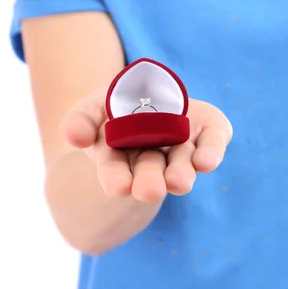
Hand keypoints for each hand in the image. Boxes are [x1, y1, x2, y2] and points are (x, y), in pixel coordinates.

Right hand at [60, 87, 231, 202]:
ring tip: (179, 182)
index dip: (116, 178)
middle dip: (150, 181)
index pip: (116, 173)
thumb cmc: (116, 109)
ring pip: (182, 164)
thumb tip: (73, 136)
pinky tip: (206, 161)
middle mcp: (154, 159)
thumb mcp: (90, 110)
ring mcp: (183, 146)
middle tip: (150, 191)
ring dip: (181, 173)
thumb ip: (79, 121)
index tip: (119, 187)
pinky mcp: (209, 129)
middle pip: (151, 173)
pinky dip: (211, 150)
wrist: (151, 98)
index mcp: (121, 159)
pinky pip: (214, 139)